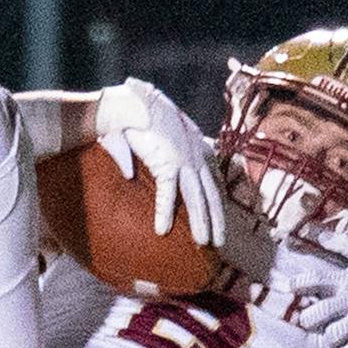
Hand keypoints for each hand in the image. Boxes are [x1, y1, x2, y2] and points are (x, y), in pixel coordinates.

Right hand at [93, 77, 224, 247]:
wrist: (127, 104)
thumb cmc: (135, 116)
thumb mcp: (147, 135)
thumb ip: (143, 156)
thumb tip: (128, 176)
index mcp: (195, 145)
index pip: (211, 177)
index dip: (216, 198)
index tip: (218, 216)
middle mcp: (194, 155)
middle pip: (210, 193)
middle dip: (217, 219)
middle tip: (220, 241)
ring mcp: (183, 160)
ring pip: (196, 198)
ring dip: (201, 223)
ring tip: (203, 243)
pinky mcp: (166, 163)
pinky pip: (167, 194)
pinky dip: (165, 213)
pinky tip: (161, 230)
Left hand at [291, 229, 347, 347]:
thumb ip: (340, 242)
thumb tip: (313, 230)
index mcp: (347, 280)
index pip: (314, 280)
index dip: (298, 284)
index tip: (291, 286)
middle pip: (315, 315)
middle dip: (308, 319)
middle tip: (311, 319)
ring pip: (330, 336)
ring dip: (327, 338)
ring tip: (331, 335)